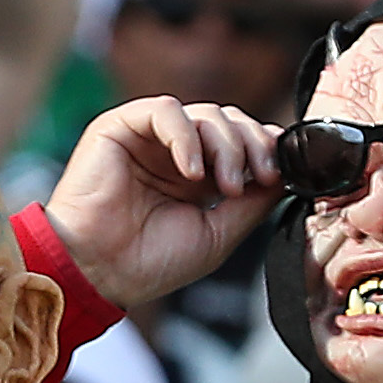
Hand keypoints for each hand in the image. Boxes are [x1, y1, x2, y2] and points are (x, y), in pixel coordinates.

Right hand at [46, 99, 280, 306]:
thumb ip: (252, 203)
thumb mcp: (218, 235)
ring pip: (205, 113)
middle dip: (253, 146)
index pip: (241, 141)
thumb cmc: (148, 262)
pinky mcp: (121, 126)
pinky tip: (190, 172)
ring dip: (226, 145)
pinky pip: (166, 110)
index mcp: (197, 176)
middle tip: (259, 178)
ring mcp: (149, 138)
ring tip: (224, 186)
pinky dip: (187, 136)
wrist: (98, 273)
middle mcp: (175, 152)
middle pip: (230, 122)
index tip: (279, 174)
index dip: (265, 149)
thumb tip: (284, 175)